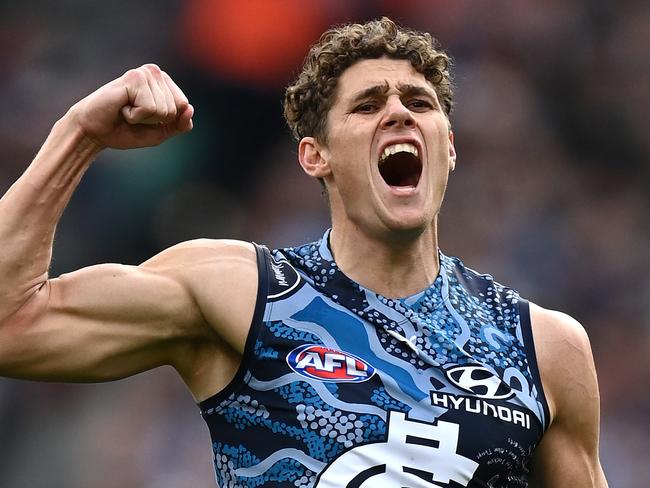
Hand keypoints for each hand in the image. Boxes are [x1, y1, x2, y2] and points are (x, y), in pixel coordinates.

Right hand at [69, 64, 193, 149]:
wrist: (95, 132)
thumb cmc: (125, 130)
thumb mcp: (160, 132)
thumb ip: (179, 124)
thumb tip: (190, 109)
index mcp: (164, 83)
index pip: (185, 106)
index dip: (166, 121)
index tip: (145, 117)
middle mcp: (155, 73)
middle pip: (176, 108)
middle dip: (155, 119)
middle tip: (133, 114)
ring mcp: (144, 73)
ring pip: (164, 109)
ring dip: (144, 117)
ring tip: (127, 110)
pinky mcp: (134, 78)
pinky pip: (150, 108)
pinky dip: (135, 116)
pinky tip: (122, 107)